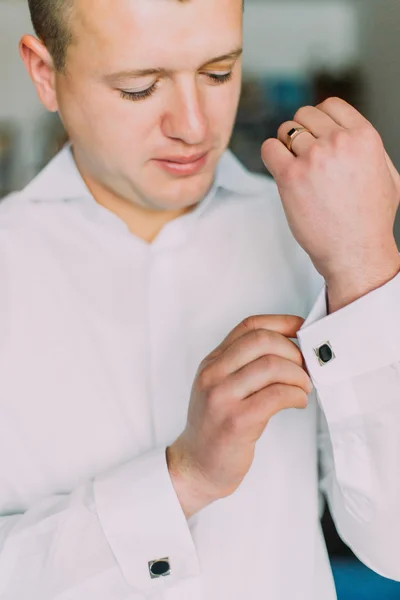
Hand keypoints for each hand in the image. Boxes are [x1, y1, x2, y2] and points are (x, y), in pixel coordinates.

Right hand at [167, 315, 311, 518]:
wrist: (196, 465)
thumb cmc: (216, 427)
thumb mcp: (221, 387)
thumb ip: (245, 366)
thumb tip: (291, 349)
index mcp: (212, 362)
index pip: (249, 326)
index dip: (282, 322)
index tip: (303, 329)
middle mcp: (213, 374)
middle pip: (262, 340)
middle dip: (294, 351)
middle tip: (306, 368)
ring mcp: (222, 396)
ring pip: (272, 366)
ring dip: (298, 376)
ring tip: (303, 388)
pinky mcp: (236, 421)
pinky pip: (276, 396)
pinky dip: (296, 395)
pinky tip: (298, 402)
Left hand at [261, 98, 399, 300]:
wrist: (356, 251)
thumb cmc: (372, 219)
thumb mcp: (388, 174)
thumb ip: (369, 148)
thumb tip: (350, 131)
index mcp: (365, 136)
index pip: (330, 104)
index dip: (319, 119)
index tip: (315, 135)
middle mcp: (338, 141)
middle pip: (304, 115)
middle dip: (302, 132)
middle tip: (304, 157)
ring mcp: (313, 157)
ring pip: (285, 131)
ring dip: (287, 147)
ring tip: (296, 169)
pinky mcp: (291, 177)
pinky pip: (269, 149)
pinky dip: (271, 155)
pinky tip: (281, 171)